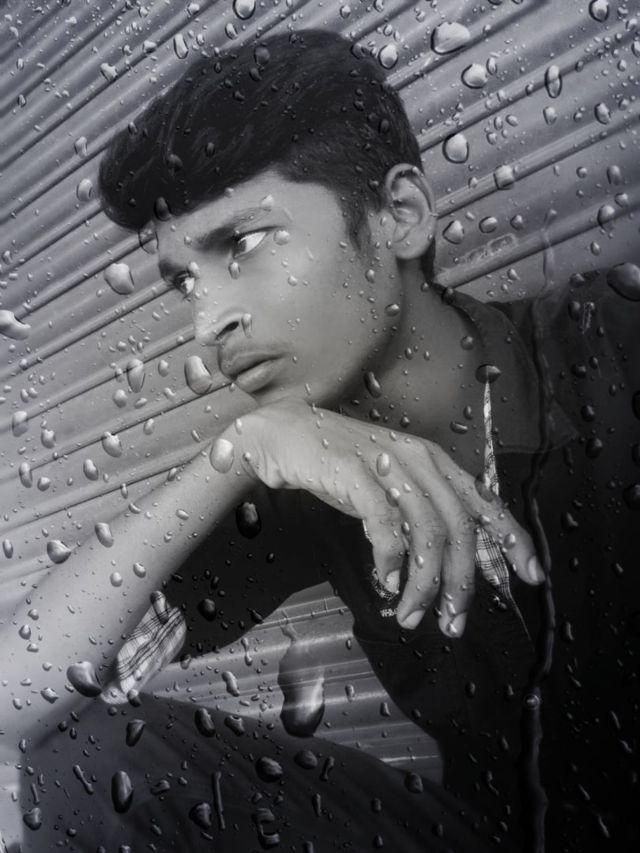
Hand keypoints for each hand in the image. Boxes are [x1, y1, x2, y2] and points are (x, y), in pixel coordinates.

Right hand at [210, 399, 543, 635]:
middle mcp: (419, 461)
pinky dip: (391, 559)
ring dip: (424, 584)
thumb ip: (421, 514)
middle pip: (459, 528)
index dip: (512, 539)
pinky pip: (385, 524)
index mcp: (435, 462)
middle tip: (452, 622)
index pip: (485, 502)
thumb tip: (450, 561)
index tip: (532, 575)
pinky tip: (388, 583)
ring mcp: (388, 464)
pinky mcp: (355, 473)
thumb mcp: (392, 485)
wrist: (286, 435)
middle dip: (461, 583)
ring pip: (426, 533)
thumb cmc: (341, 465)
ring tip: (413, 615)